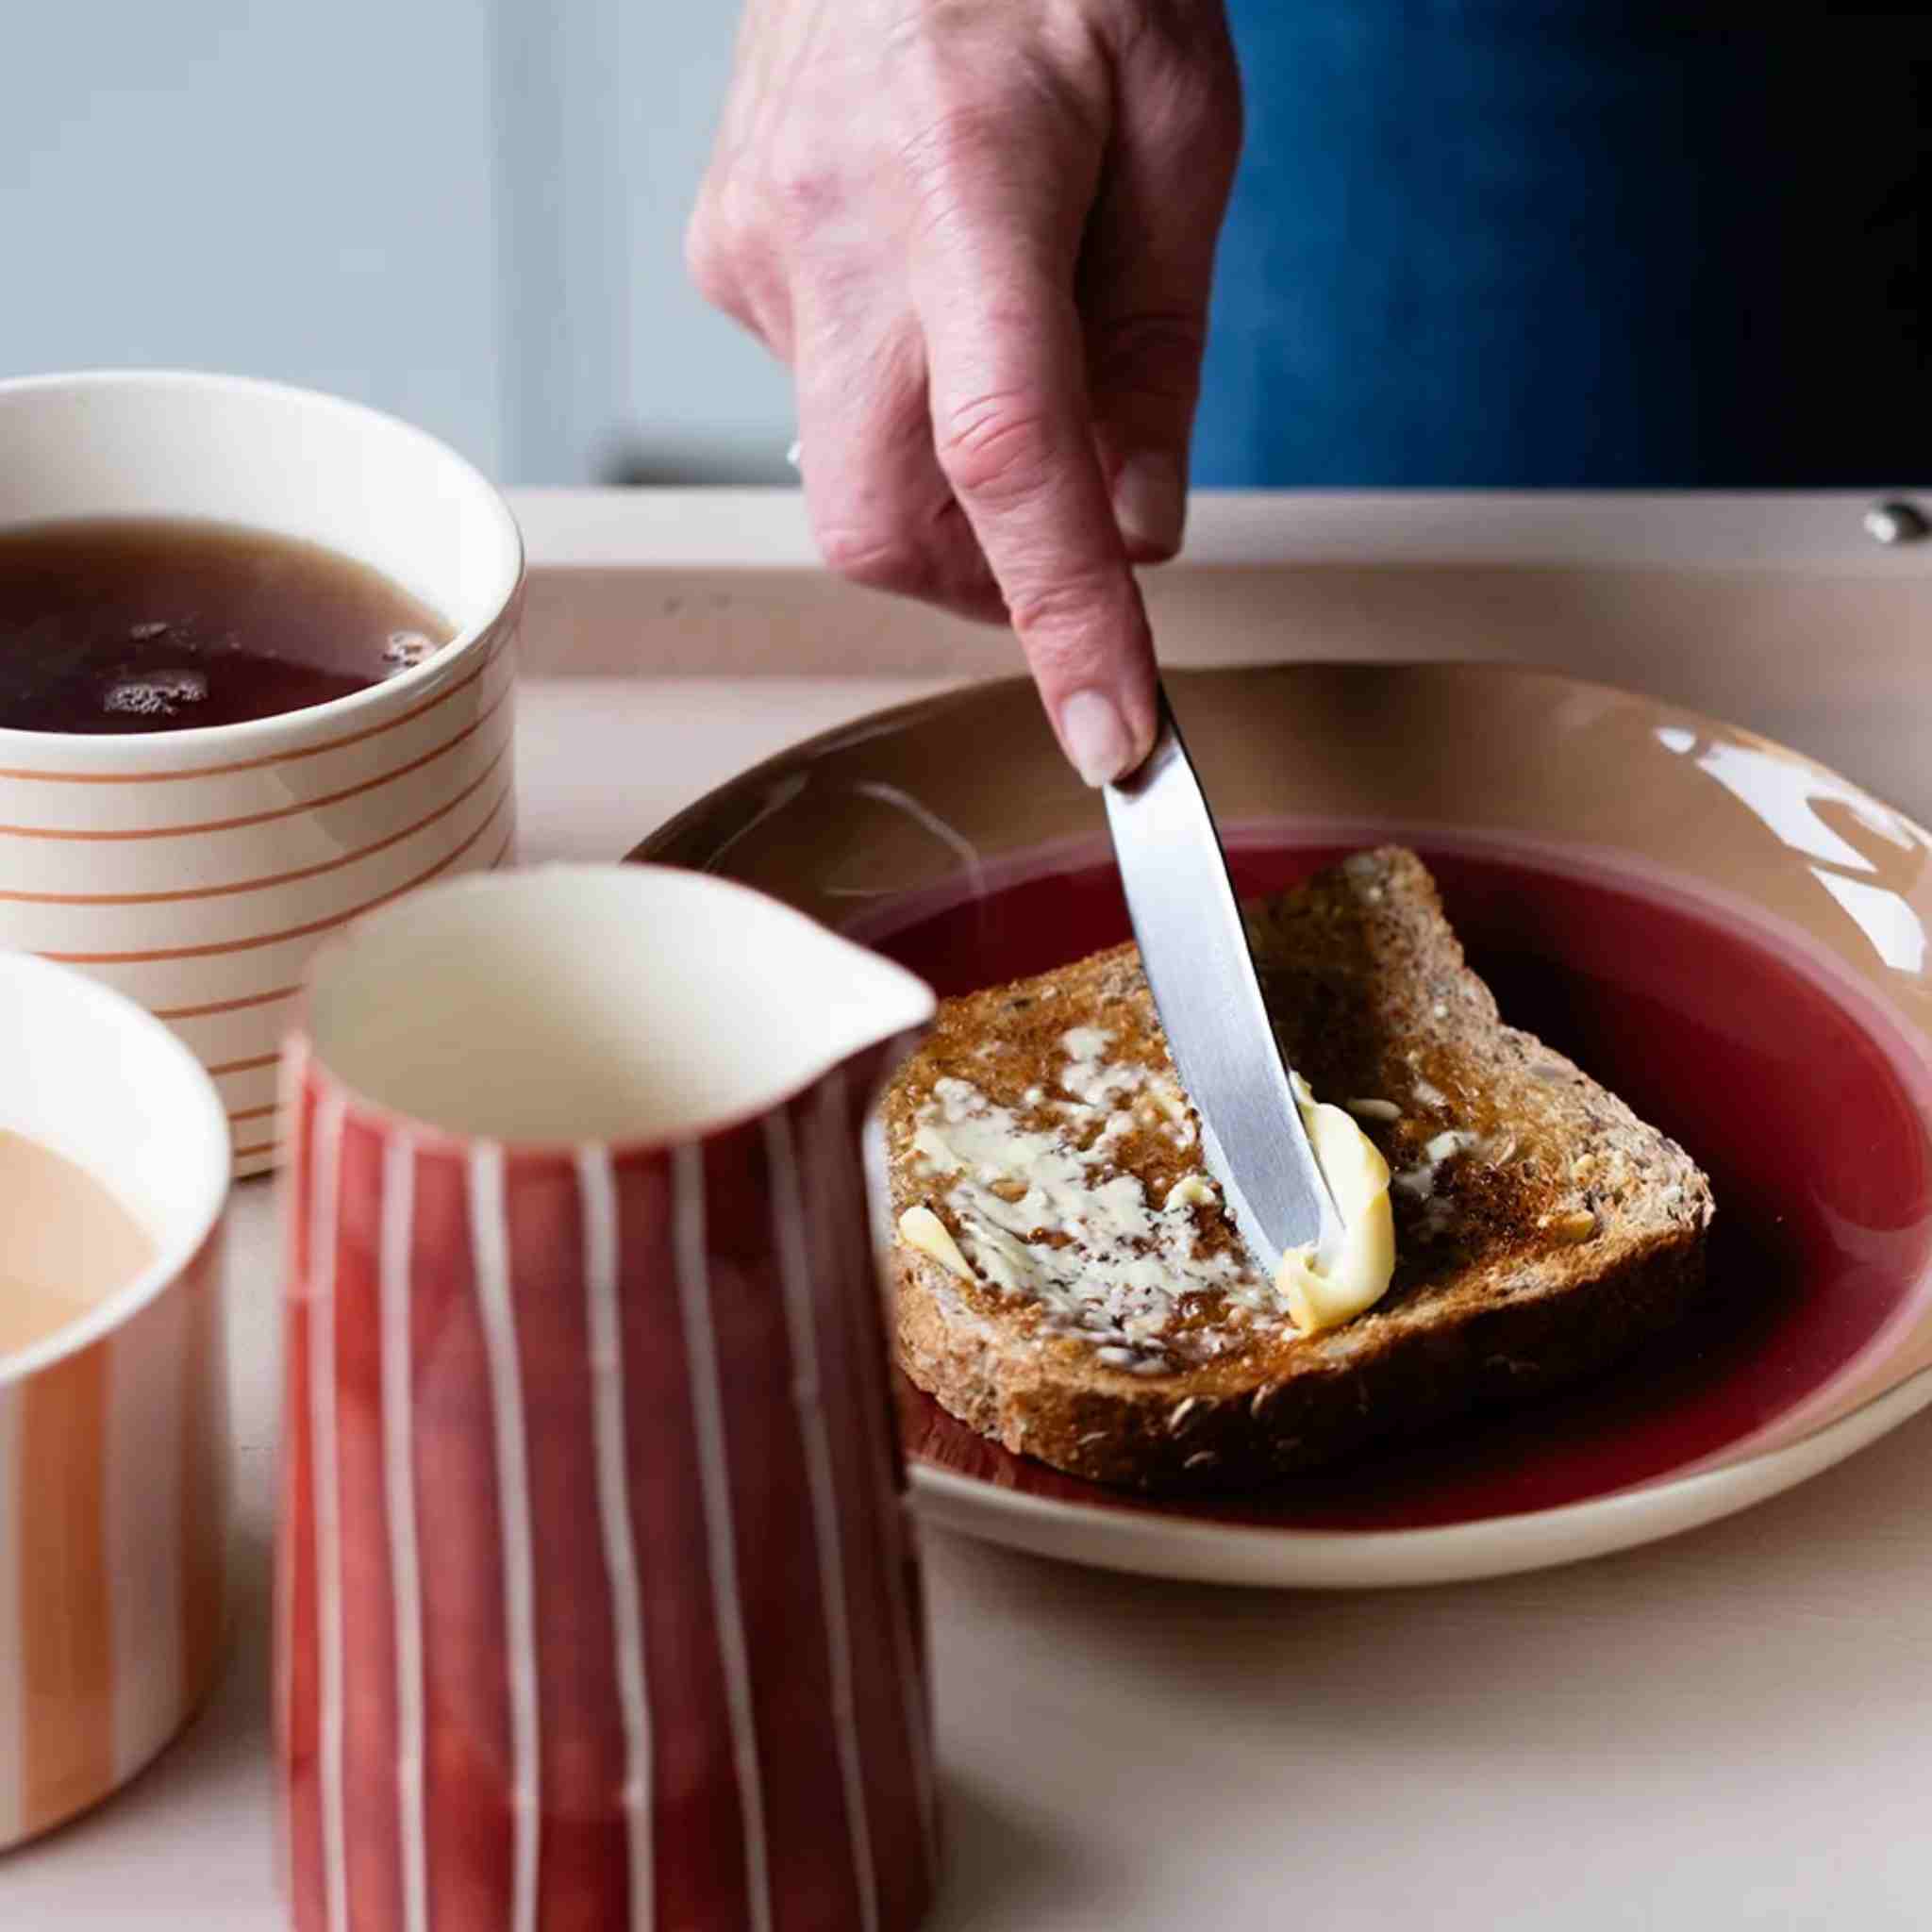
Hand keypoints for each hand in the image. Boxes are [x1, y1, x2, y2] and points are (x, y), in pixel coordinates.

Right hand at [688, 0, 1241, 783]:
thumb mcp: (1179, 130)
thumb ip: (1152, 351)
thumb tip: (1133, 535)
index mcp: (961, 175)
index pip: (1005, 459)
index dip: (1063, 621)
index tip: (1112, 738)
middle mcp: (829, 228)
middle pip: (877, 524)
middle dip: (980, 580)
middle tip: (1063, 541)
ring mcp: (754, 248)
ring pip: (847, 478)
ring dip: (945, 481)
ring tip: (1007, 335)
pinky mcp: (724, 257)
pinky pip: (819, 399)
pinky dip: (899, 401)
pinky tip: (932, 290)